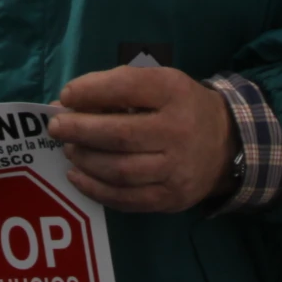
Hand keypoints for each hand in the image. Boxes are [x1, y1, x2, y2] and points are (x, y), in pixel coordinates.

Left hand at [49, 66, 236, 213]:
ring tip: (68, 149)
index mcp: (175, 92)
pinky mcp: (171, 198)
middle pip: (119, 134)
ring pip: (119, 170)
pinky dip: (95, 189)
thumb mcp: (161, 83)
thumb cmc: (181, 107)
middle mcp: (179, 131)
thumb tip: (68, 102)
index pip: (127, 87)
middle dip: (79, 129)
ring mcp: (176, 169)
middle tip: (55, 126)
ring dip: (84, 159)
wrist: (226, 145)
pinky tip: (77, 176)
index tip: (66, 94)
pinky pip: (126, 198)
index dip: (91, 90)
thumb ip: (119, 87)